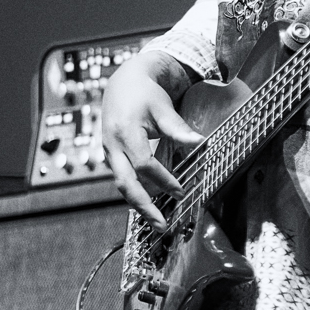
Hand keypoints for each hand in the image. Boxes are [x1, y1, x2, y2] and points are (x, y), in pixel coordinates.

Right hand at [101, 52, 204, 223]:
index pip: (144, 164)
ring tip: (157, 221)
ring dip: (139, 204)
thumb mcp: (162, 106)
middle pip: (125, 184)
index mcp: (125, 132)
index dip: (163, 180)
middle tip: (162, 225)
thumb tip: (199, 142)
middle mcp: (113, 146)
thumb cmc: (144, 93)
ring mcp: (109, 153)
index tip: (180, 191)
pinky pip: (122, 179)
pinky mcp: (112, 157)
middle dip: (143, 206)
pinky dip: (135, 193)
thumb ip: (178, 127)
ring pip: (122, 185)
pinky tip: (150, 204)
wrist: (122, 84)